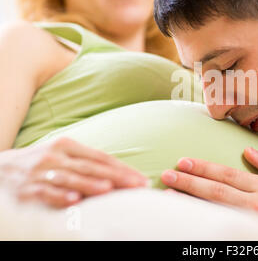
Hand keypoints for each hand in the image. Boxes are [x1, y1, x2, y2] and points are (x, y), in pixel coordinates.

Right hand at [0, 137, 147, 207]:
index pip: (102, 158)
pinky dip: (60, 196)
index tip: (142, 179)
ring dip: (91, 184)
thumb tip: (118, 175)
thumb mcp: (62, 155)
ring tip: (110, 189)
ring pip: (71, 178)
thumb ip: (86, 163)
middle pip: (92, 167)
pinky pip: (45, 192)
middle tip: (138, 186)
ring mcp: (40, 171)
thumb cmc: (39, 162)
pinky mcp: (26, 188)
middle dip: (118, 177)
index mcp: (67, 145)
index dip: (123, 169)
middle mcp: (55, 155)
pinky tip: (74, 200)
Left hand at [160, 147, 257, 231]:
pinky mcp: (252, 236)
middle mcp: (255, 205)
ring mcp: (252, 223)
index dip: (204, 168)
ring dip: (191, 202)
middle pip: (216, 191)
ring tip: (170, 195)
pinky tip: (190, 217)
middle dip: (190, 182)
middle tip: (167, 175)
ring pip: (216, 210)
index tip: (184, 162)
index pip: (228, 174)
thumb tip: (248, 151)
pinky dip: (205, 221)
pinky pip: (224, 227)